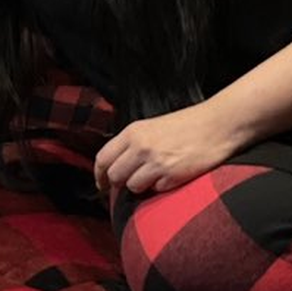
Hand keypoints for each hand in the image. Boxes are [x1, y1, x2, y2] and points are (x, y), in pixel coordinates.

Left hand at [94, 103, 235, 194]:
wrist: (216, 125)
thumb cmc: (186, 126)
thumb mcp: (150, 127)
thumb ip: (132, 145)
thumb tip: (117, 166)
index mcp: (132, 132)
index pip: (103, 158)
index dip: (99, 175)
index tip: (101, 185)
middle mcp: (140, 146)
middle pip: (115, 176)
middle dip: (118, 184)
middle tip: (127, 186)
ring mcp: (156, 161)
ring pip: (133, 186)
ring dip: (141, 187)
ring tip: (155, 177)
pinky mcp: (173, 175)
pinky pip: (157, 190)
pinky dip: (162, 188)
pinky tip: (172, 177)